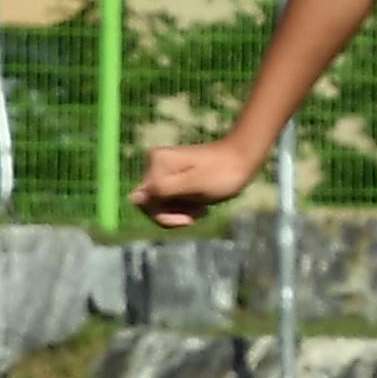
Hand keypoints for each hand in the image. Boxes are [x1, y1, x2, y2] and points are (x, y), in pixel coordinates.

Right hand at [132, 136, 259, 227]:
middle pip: (150, 203)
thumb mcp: (193, 186)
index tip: (187, 219)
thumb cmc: (222, 173)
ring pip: (161, 203)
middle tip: (198, 213)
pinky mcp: (173, 175)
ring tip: (202, 209)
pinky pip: (170, 199)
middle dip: (173, 214)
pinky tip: (201, 205)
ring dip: (180, 211)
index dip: (162, 215)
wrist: (243, 159)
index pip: (143, 201)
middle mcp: (155, 163)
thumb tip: (133, 198)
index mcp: (157, 163)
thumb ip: (162, 191)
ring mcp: (164, 169)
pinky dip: (184, 206)